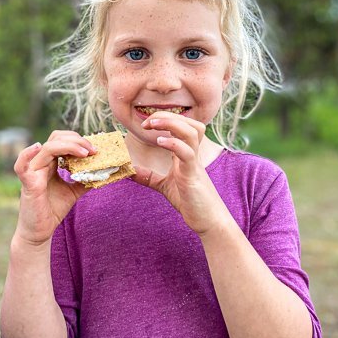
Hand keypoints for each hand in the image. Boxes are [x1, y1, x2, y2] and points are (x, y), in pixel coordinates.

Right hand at [13, 131, 94, 246]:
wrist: (40, 230)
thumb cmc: (53, 209)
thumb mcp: (74, 191)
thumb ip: (85, 180)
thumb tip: (103, 172)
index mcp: (50, 162)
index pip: (62, 140)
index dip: (78, 140)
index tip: (95, 149)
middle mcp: (40, 163)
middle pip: (56, 139)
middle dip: (76, 140)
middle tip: (93, 150)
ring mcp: (33, 171)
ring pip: (47, 148)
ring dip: (68, 146)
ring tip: (85, 153)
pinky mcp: (28, 183)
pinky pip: (21, 165)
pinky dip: (26, 154)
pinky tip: (37, 147)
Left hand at [132, 111, 228, 234]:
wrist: (209, 221)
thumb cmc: (191, 202)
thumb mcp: (164, 186)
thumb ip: (148, 177)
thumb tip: (128, 171)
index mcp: (187, 154)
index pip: (182, 126)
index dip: (165, 119)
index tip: (147, 124)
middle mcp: (193, 155)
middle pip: (189, 123)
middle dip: (167, 116)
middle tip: (148, 122)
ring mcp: (194, 164)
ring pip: (191, 132)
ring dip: (171, 124)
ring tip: (153, 124)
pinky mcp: (193, 176)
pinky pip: (187, 154)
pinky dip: (174, 144)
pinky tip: (160, 143)